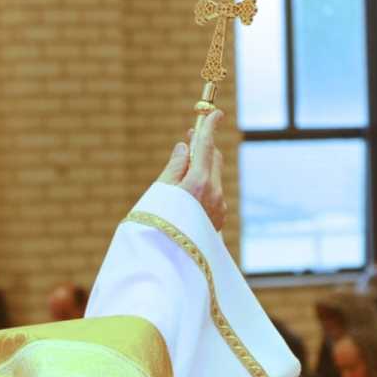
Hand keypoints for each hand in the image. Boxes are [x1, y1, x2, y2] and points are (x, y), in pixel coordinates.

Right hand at [157, 110, 225, 230]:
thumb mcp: (160, 192)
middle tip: (190, 138)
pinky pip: (214, 193)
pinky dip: (204, 184)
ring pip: (215, 176)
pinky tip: (189, 190)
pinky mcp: (219, 219)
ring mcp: (219, 207)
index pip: (207, 147)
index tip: (216, 114)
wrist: (168, 262)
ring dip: (203, 167)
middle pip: (214, 159)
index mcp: (198, 184)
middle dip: (205, 147)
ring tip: (184, 167)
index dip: (210, 127)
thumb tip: (185, 147)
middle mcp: (214, 193)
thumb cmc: (156, 225)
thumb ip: (175, 167)